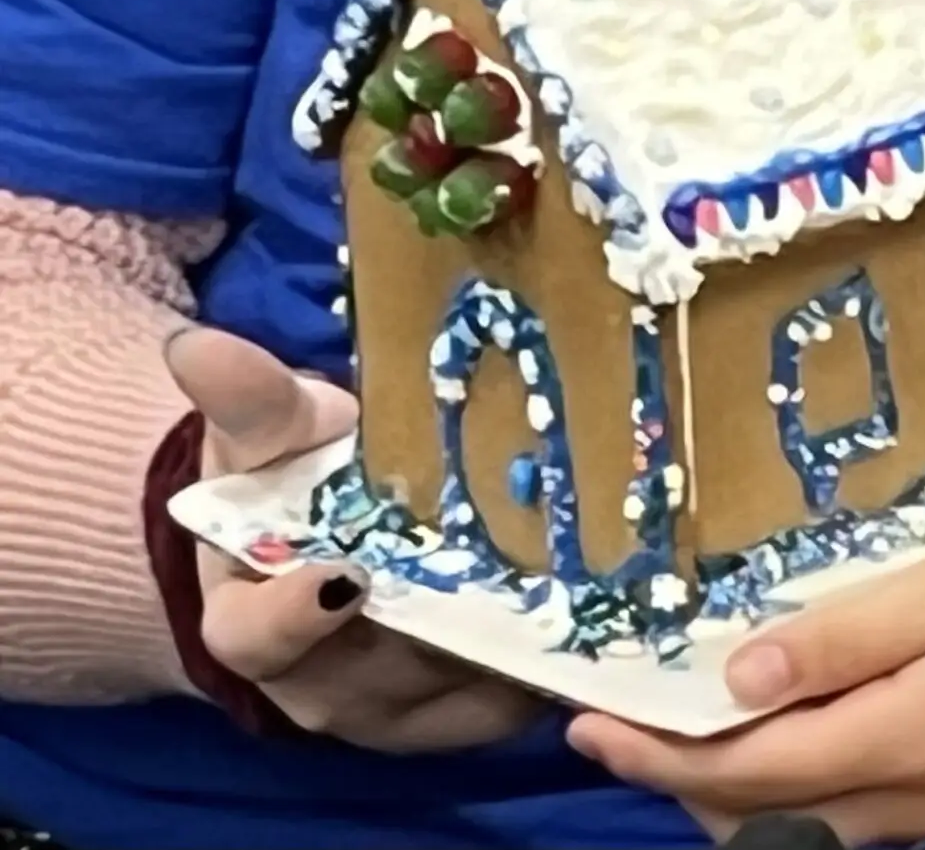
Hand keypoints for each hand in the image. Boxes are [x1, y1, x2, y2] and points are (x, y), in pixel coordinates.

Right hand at [166, 326, 550, 750]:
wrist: (327, 530)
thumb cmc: (284, 478)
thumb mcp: (265, 435)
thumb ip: (248, 401)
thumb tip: (198, 346)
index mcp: (249, 625)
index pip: (260, 638)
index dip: (298, 615)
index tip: (346, 573)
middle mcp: (319, 685)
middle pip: (384, 666)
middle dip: (442, 612)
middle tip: (508, 552)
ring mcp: (393, 708)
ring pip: (454, 682)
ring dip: (507, 631)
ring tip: (565, 564)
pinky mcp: (459, 714)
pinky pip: (505, 698)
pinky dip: (544, 655)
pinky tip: (592, 598)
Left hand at [566, 495, 924, 845]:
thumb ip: (848, 635)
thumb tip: (739, 680)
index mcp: (910, 738)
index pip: (746, 768)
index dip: (655, 751)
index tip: (584, 722)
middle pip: (773, 806)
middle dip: (692, 766)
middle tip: (638, 701)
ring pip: (823, 808)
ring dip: (756, 767)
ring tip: (716, 696)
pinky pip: (877, 793)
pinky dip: (822, 759)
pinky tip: (823, 698)